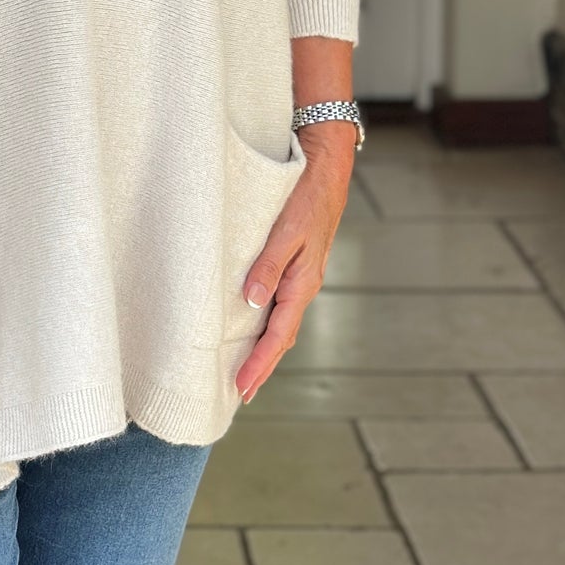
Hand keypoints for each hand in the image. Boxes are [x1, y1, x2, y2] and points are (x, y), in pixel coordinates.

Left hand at [234, 125, 356, 402]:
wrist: (325, 171)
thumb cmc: (305, 198)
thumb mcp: (286, 231)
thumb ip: (269, 266)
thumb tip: (252, 303)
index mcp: (302, 283)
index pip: (278, 335)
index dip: (259, 364)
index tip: (241, 388)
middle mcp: (303, 286)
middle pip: (281, 337)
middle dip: (262, 366)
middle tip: (240, 393)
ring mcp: (300, 278)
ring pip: (281, 323)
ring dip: (264, 349)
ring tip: (244, 371)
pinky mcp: (295, 266)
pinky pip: (280, 305)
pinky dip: (267, 324)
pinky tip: (254, 326)